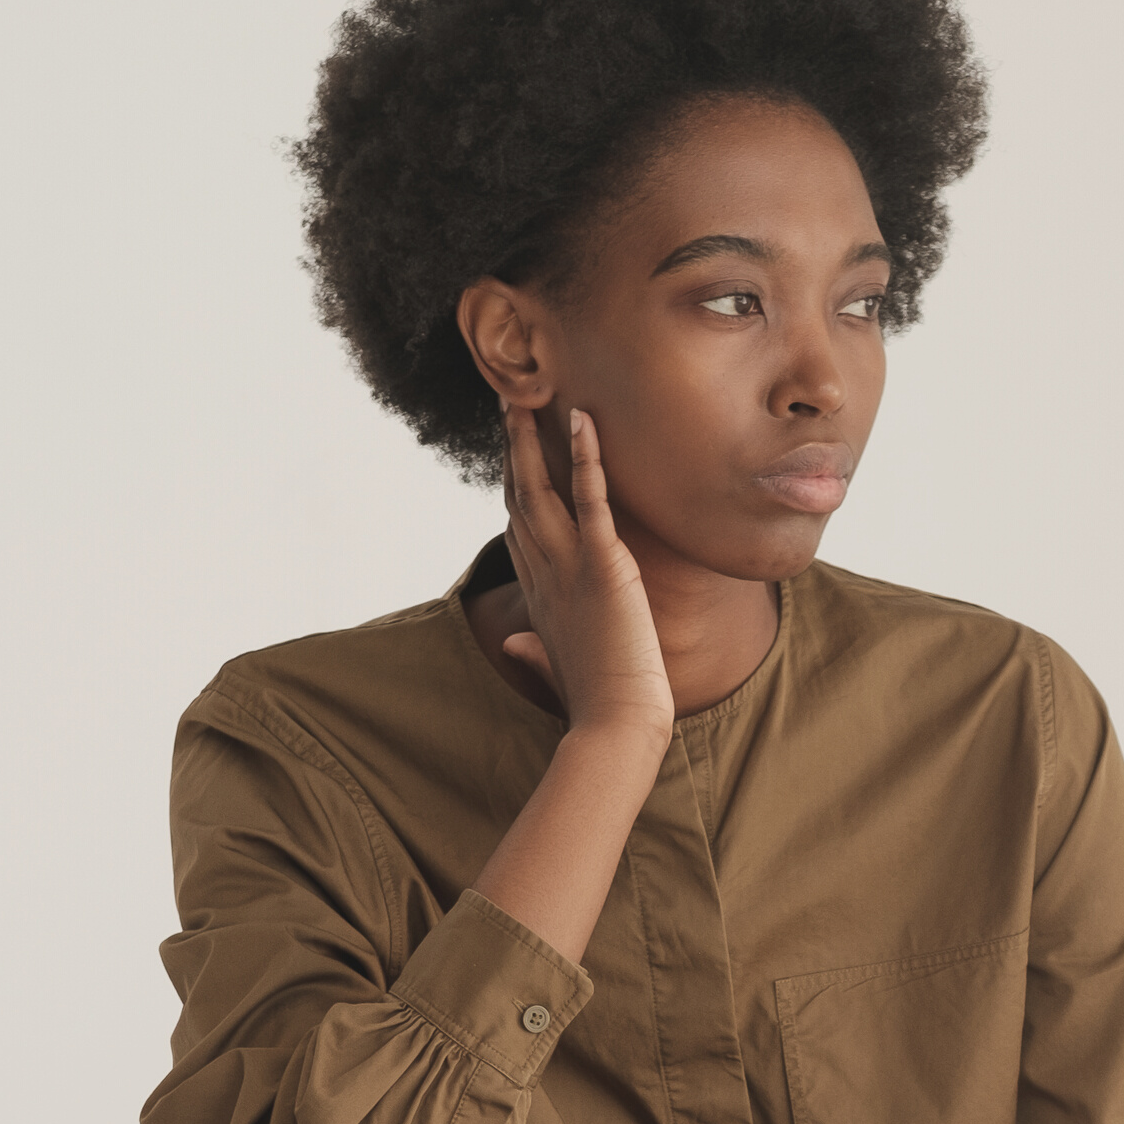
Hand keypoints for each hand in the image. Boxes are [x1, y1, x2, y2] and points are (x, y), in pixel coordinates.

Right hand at [499, 400, 673, 756]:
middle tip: (508, 404)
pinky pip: (590, 499)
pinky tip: (583, 420)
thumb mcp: (558, 669)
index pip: (518, 529)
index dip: (512, 487)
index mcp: (539, 595)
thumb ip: (533, 652)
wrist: (615, 727)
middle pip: (519, 498)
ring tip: (526, 397)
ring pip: (540, 489)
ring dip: (531, 440)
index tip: (510, 454)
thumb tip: (512, 644)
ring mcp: (569, 567)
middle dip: (512, 450)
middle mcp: (545, 574)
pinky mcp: (603, 566)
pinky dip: (586, 457)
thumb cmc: (596, 705)